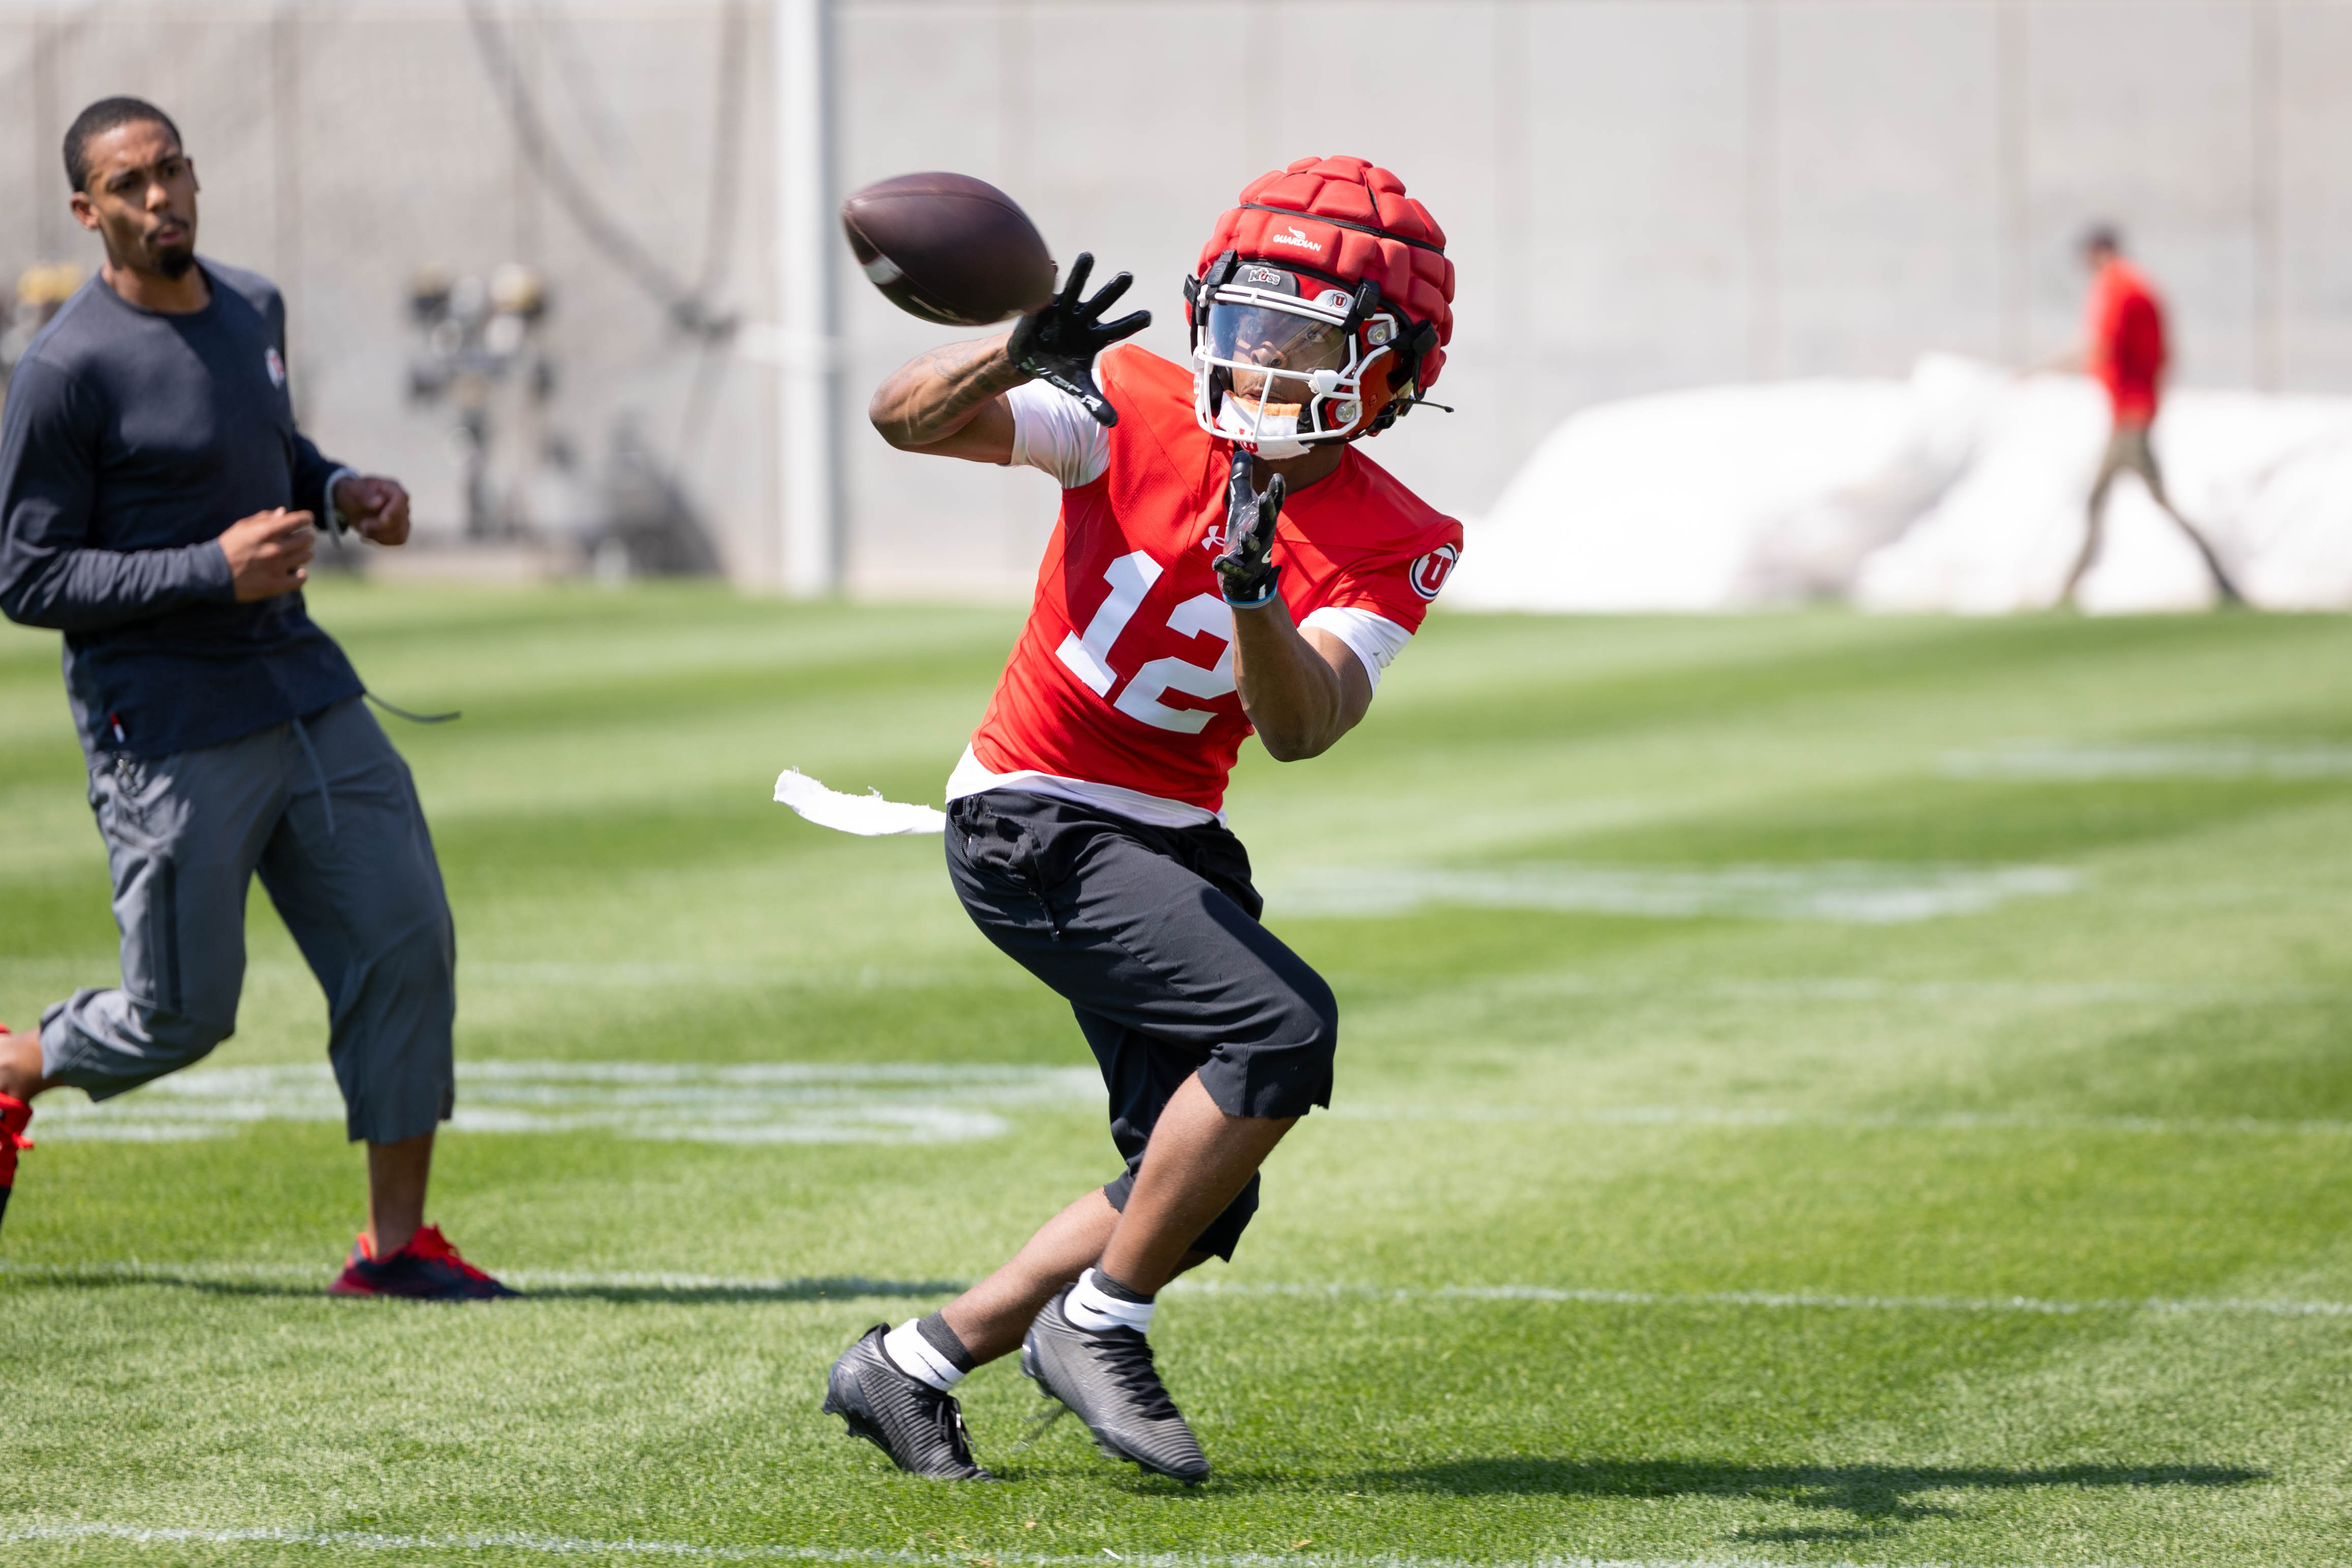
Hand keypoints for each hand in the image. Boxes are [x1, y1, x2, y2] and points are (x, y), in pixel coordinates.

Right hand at [220, 508, 315, 601]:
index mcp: (265, 531)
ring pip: (306, 557)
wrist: (211, 572)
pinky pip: (301, 579)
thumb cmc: (228, 546)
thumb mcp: (242, 527)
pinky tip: (295, 571)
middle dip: (307, 535)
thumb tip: (284, 512)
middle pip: (307, 538)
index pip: (298, 520)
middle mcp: (274, 549)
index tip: (307, 520)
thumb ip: (264, 518)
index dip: (306, 518)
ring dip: (304, 553)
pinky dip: (301, 574)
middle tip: (303, 537)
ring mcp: (276, 568)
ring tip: (296, 554)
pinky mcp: (275, 585)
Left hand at [332, 474, 411, 545]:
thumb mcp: (353, 490)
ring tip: (364, 530)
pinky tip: (369, 535)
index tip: (382, 520)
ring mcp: (403, 518)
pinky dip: (381, 541)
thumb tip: (380, 502)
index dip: (394, 511)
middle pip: (401, 519)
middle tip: (363, 525)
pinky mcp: (400, 531)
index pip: (402, 498)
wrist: (352, 504)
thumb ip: (364, 495)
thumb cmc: (354, 493)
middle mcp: (402, 503)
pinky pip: (397, 540)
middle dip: (380, 527)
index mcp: (392, 488)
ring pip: (400, 533)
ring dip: (379, 536)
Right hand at [1006, 252, 1150, 427]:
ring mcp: (1064, 309)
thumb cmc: (1060, 369)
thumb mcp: (1077, 386)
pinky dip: (1048, 278)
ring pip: (1075, 289)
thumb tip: (1114, 423)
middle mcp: (1084, 318)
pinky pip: (1047, 290)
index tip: (1148, 316)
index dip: (1132, 322)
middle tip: (1127, 276)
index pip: (1119, 329)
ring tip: (1088, 256)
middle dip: (1113, 290)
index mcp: (1096, 337)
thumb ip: (1094, 401)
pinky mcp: (1044, 305)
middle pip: (1102, 302)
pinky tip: (1051, 266)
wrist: (1031, 359)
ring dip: (1080, 274)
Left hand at [1215, 453, 1284, 607]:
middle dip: (1266, 511)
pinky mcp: (1239, 571)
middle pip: (1266, 523)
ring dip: (1250, 542)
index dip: (1277, 492)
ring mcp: (1251, 557)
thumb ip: (1243, 482)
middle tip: (1265, 496)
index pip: (1273, 506)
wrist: (1248, 579)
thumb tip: (1243, 454)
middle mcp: (1261, 538)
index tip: (1278, 477)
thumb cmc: (1246, 536)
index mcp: (1262, 522)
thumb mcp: (1243, 508)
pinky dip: (1226, 566)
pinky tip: (1217, 562)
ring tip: (1244, 536)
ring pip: (1253, 549)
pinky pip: (1233, 569)